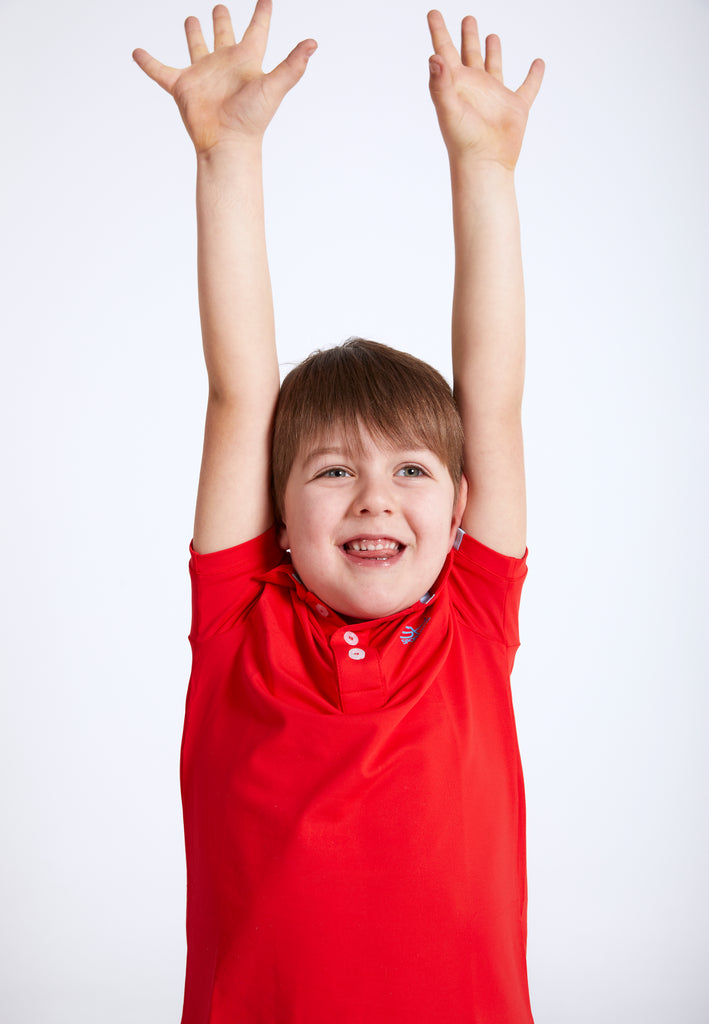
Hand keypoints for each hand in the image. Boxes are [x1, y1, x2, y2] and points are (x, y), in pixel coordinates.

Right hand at [132, 0, 316, 153]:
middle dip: (222, 20)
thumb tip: (313, 43)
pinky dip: (148, 63)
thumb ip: (292, 65)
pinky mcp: (182, 87)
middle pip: (224, 35)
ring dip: (194, 34)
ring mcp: (203, 75)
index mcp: (247, 61)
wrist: (228, 144)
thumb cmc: (252, 120)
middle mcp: (225, 65)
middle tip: (219, 6)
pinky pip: (161, 71)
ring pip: (196, 48)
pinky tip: (137, 52)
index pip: (257, 30)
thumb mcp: (273, 86)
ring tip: (190, 20)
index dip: (262, 14)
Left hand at [427, 10, 542, 168]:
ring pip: (494, 67)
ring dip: (493, 51)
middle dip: (467, 36)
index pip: (445, 51)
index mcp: (457, 84)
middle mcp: (475, 87)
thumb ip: (440, 83)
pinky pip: (528, 87)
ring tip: (492, 35)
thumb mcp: (448, 109)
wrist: (485, 164)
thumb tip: (434, 56)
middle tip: (468, 18)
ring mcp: (495, 97)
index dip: (439, 31)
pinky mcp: (515, 107)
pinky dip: (534, 76)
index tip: (433, 13)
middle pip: (470, 54)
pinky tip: (538, 63)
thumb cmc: (463, 141)